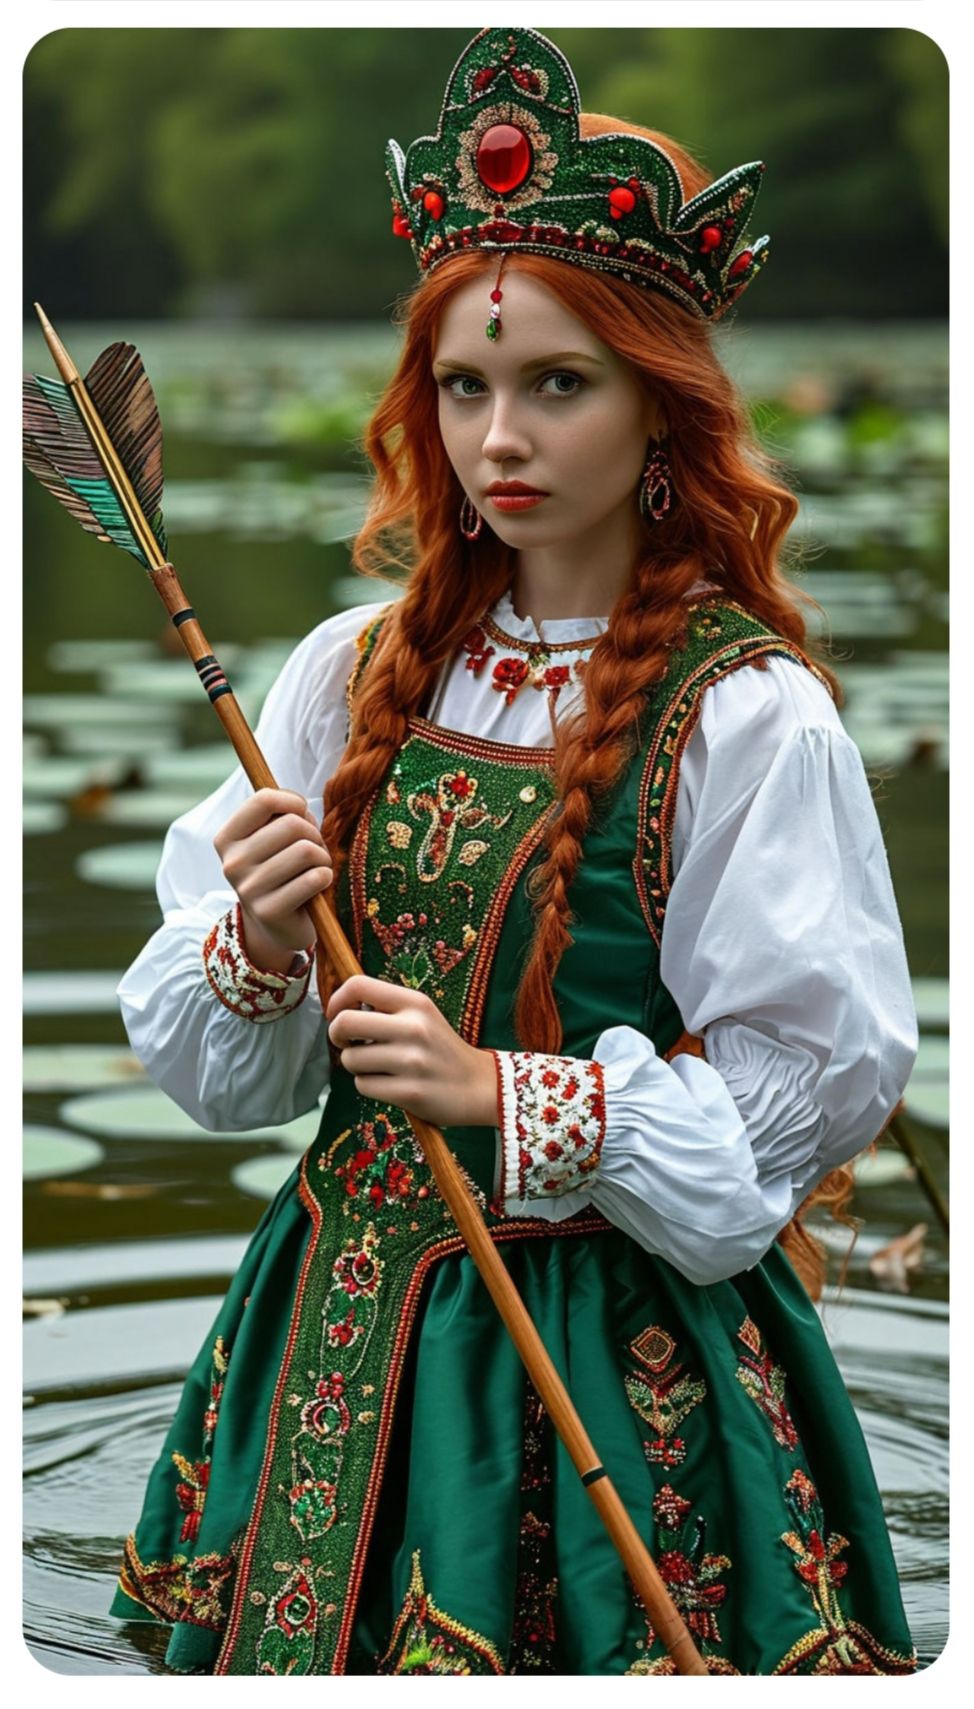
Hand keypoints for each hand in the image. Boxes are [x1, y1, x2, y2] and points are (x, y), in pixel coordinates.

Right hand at [213, 788, 332, 971]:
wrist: (277, 926)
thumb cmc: (282, 871)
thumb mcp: (275, 838)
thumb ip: (285, 814)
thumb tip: (301, 809)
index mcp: (227, 838)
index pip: (263, 800)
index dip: (293, 802)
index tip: (302, 815)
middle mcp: (232, 863)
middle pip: (292, 824)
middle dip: (314, 835)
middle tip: (312, 851)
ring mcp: (249, 889)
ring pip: (306, 851)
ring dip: (323, 858)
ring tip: (315, 868)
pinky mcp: (269, 911)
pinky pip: (314, 879)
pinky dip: (325, 877)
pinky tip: (317, 886)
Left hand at [325, 974, 499, 1128]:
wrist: (479, 1086)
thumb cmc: (441, 1050)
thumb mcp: (423, 1016)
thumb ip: (387, 1008)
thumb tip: (339, 1009)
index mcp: (415, 1002)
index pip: (358, 985)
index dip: (337, 1000)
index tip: (337, 1014)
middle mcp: (413, 1027)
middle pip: (345, 1022)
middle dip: (337, 1036)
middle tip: (348, 1044)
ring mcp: (412, 1061)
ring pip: (350, 1059)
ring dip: (356, 1066)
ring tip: (378, 1067)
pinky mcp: (410, 1091)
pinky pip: (363, 1086)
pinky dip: (369, 1086)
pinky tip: (388, 1084)